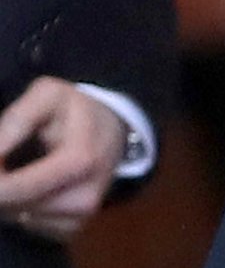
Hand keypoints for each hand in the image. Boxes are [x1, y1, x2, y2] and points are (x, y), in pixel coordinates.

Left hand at [0, 78, 127, 240]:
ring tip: (21, 169)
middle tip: (6, 161)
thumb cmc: (75, 111)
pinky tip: (32, 186)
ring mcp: (80, 219)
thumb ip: (17, 120)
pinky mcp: (73, 231)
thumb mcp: (48, 95)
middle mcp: (85, 199)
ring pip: (19, 218)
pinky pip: (30, 226)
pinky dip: (22, 208)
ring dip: (9, 198)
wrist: (112, 131)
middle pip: (16, 207)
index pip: (19, 189)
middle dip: (2, 188)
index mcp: (81, 161)